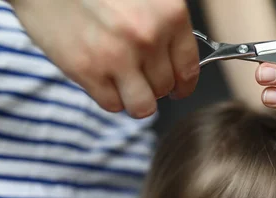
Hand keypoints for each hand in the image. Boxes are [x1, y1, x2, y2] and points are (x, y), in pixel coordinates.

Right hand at [9, 0, 199, 117]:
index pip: (189, 68)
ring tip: (125, 86)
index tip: (179, 88)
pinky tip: (103, 78)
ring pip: (142, 105)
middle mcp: (148, 37)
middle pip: (165, 88)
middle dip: (155, 86)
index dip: (183, 84)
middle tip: (141, 77)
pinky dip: (109, 97)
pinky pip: (111, 104)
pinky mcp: (87, 70)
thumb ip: (164, 22)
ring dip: (135, 100)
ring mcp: (118, 56)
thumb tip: (175, 56)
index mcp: (170, 14)